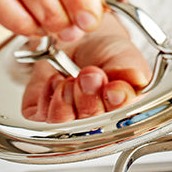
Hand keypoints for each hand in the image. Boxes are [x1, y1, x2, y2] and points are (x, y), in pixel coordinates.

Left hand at [21, 13, 151, 121]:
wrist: (83, 41)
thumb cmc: (109, 56)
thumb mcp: (128, 60)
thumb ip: (131, 76)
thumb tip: (127, 90)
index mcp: (123, 122)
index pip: (121, 128)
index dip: (114, 110)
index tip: (113, 88)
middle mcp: (97, 128)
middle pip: (89, 130)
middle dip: (89, 99)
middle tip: (92, 74)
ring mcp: (69, 124)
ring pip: (62, 124)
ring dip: (66, 97)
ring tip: (72, 77)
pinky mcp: (42, 115)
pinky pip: (39, 113)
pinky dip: (47, 91)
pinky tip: (58, 79)